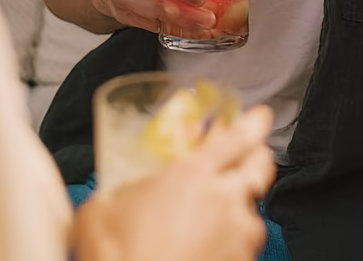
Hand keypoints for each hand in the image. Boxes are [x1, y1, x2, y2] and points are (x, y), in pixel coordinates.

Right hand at [72, 104, 275, 260]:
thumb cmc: (115, 258)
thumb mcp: (101, 212)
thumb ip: (117, 193)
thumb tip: (110, 196)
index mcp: (192, 176)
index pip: (236, 138)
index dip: (253, 124)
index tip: (260, 116)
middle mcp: (224, 202)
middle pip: (261, 168)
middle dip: (258, 159)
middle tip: (248, 160)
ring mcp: (238, 239)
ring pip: (252, 215)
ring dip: (239, 213)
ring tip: (213, 225)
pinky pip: (243, 251)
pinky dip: (231, 249)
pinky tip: (207, 254)